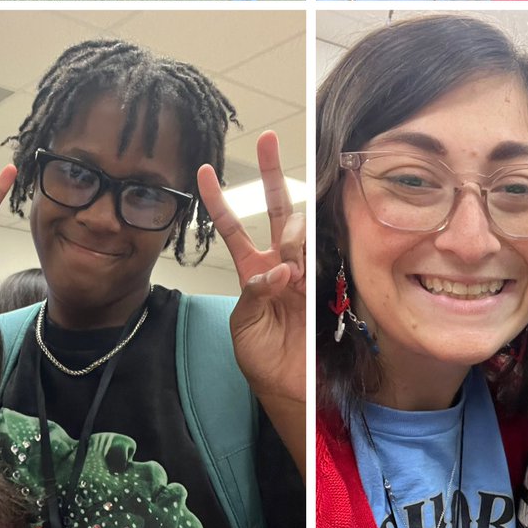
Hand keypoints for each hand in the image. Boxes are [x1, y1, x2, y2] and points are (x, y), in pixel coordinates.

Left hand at [196, 132, 305, 407]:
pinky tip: (291, 276)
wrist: (290, 389)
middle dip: (272, 173)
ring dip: (290, 237)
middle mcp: (279, 264)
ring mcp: (303, 271)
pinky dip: (299, 264)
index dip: (218, 200)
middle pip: (276, 210)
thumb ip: (253, 293)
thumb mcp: (242, 325)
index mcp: (252, 271)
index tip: (205, 170)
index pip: (232, 226)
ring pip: (296, 231)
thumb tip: (278, 268)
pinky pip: (312, 260)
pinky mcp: (323, 284)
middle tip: (268, 139)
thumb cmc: (263, 359)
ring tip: (286, 267)